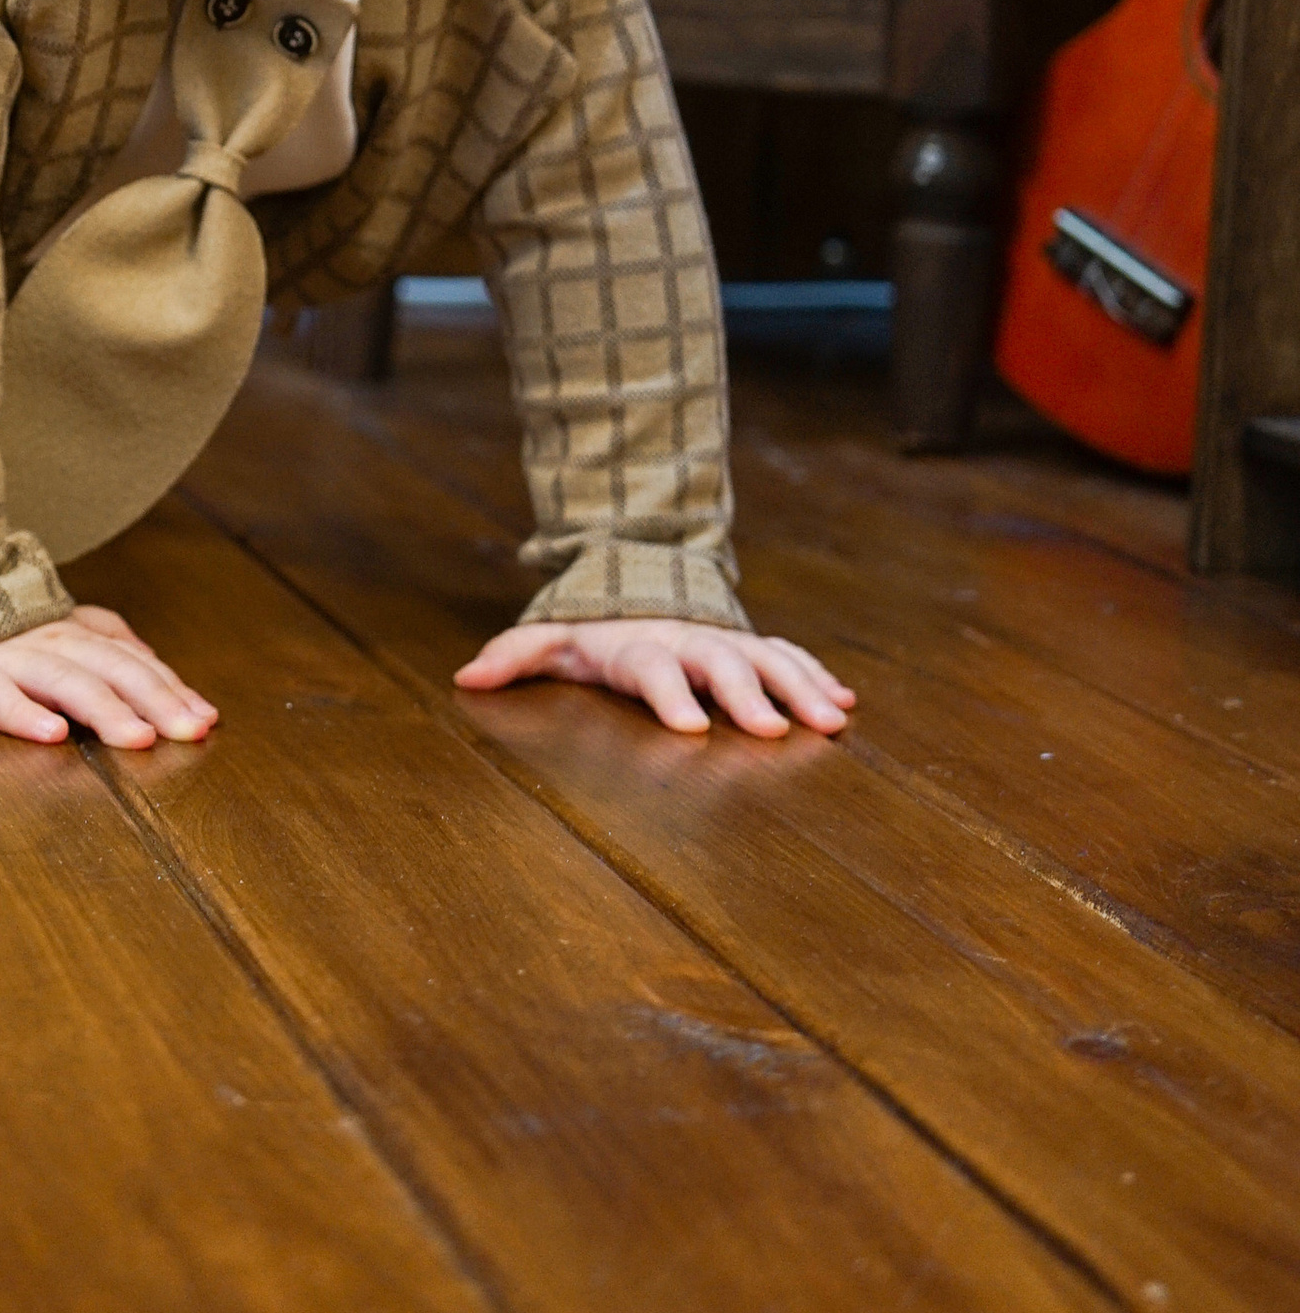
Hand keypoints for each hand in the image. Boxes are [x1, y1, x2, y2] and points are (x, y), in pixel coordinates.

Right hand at [0, 603, 217, 749]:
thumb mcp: (60, 631)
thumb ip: (106, 642)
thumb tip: (154, 661)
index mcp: (76, 634)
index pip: (133, 661)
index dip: (171, 688)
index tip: (206, 719)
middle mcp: (51, 642)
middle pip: (112, 668)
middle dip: (155, 699)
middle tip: (190, 732)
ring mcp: (10, 659)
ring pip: (65, 681)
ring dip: (105, 709)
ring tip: (137, 738)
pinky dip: (25, 714)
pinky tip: (51, 735)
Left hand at [455, 617, 853, 740]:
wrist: (639, 581)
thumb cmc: (593, 628)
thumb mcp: (552, 638)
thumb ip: (515, 654)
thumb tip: (467, 675)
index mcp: (640, 646)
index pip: (654, 669)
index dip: (670, 696)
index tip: (690, 728)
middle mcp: (689, 641)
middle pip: (722, 665)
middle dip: (748, 695)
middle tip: (774, 731)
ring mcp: (725, 640)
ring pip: (768, 660)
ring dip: (801, 688)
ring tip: (833, 720)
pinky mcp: (751, 645)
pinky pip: (789, 656)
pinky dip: (817, 676)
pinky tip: (846, 702)